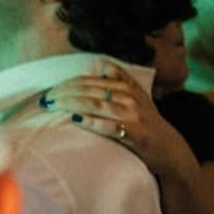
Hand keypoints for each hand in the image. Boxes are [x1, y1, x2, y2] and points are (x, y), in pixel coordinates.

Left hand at [24, 61, 193, 177]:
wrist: (168, 148)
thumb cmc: (146, 122)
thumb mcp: (138, 96)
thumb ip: (121, 79)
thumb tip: (103, 65)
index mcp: (127, 87)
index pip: (89, 81)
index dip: (66, 85)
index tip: (49, 91)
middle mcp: (130, 97)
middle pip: (88, 90)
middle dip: (63, 93)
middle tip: (45, 99)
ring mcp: (133, 115)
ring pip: (95, 104)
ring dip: (70, 104)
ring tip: (52, 106)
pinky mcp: (136, 133)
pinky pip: (109, 126)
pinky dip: (92, 122)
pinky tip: (76, 120)